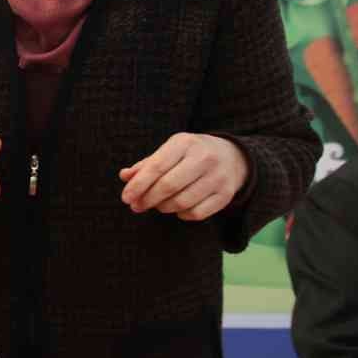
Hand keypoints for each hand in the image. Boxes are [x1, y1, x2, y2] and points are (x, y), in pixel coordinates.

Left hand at [120, 133, 249, 220]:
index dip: (138, 185)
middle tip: (136, 206)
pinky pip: (196, 213)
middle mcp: (204, 158)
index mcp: (185, 143)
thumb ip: (146, 164)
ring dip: (163, 207)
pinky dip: (181, 214)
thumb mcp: (169, 151)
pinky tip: (177, 208)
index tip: (126, 198)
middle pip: (168, 186)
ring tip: (157, 204)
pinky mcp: (226, 195)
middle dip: (147, 199)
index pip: (157, 166)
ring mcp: (218, 177)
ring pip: (182, 202)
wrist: (232, 157)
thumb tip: (125, 176)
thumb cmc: (190, 154)